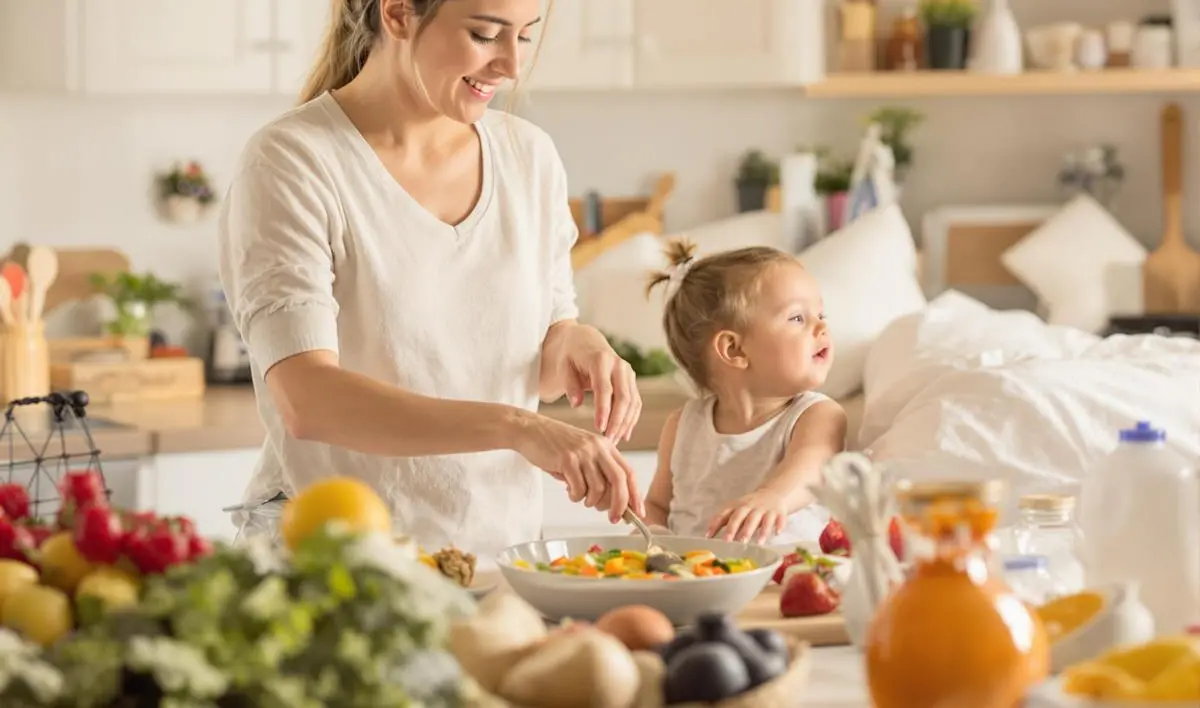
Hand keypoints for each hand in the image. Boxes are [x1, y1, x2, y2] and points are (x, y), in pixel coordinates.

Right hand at [514, 413, 644, 521]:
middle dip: (619, 505)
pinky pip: (579, 489)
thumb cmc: (557, 445)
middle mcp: (598, 447)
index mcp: (606, 446)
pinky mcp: (567, 460)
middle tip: (612, 518)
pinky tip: (569, 490)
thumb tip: (614, 503)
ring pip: (597, 489)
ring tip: (580, 496)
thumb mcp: (585, 453)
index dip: (635, 495)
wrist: (531, 430)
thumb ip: (599, 472)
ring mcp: (583, 453)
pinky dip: (575, 496)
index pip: (628, 473)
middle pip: (619, 481)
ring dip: (590, 501)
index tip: (638, 513)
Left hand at [560, 326, 641, 441]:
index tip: (599, 429)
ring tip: (615, 441)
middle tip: (608, 440)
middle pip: (623, 397)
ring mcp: (628, 372)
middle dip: (617, 421)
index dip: (603, 410)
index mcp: (601, 359)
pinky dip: (631, 419)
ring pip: (633, 401)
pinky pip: (635, 402)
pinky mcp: (631, 380)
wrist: (584, 341)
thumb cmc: (570, 355)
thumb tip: (576, 404)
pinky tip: (624, 433)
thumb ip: (570, 384)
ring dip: (625, 423)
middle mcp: (619, 365)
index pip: (605, 388)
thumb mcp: (563, 366)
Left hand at [707, 489, 788, 543]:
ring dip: (759, 530)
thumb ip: (724, 521)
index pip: (724, 514)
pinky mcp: (778, 512)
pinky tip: (777, 533)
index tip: (708, 536)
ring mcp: (765, 509)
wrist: (773, 493)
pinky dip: (779, 525)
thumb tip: (708, 536)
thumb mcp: (736, 510)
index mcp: (737, 506)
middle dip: (735, 528)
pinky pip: (779, 519)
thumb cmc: (750, 506)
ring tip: (758, 543)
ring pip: (761, 519)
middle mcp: (750, 506)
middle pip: (741, 516)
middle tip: (729, 541)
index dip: (715, 524)